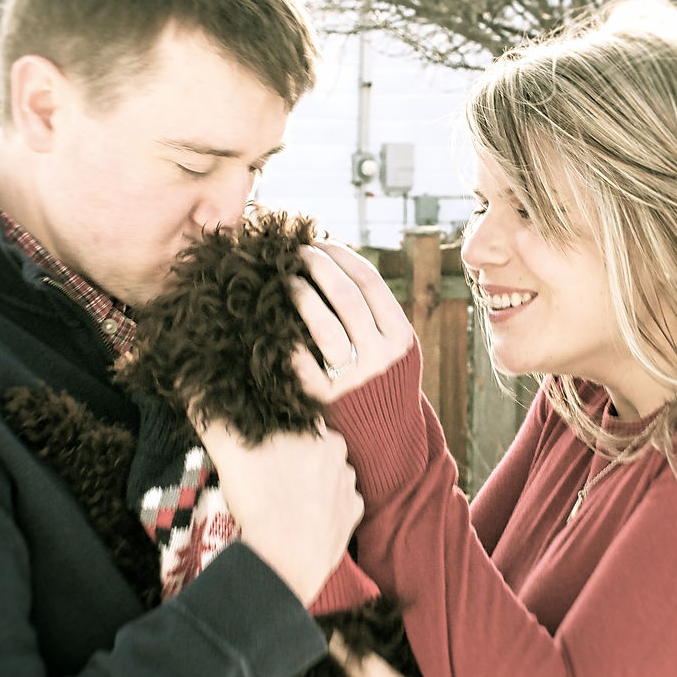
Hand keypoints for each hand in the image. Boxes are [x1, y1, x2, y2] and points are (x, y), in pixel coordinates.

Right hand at [195, 419, 362, 606]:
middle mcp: (340, 455)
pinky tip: (300, 516)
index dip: (276, 429)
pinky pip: (338, 504)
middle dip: (292, 455)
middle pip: (312, 446)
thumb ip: (209, 415)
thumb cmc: (258, 501)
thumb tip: (186, 381)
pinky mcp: (352, 516)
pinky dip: (321, 508)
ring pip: (326, 474)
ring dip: (308, 481)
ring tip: (280, 497)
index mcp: (316, 431)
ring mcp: (349, 486)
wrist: (283, 561)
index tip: (260, 444)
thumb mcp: (226, 451)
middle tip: (266, 473)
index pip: (296, 418)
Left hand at [288, 241, 414, 402]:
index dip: (341, 256)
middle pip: (347, 297)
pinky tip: (276, 320)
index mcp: (400, 336)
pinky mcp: (327, 398)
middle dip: (318, 266)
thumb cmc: (379, 375)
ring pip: (324, 325)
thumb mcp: (391, 344)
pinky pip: (301, 360)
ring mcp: (355, 378)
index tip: (321, 242)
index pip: (370, 281)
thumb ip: (373, 310)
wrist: (382, 434)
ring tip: (287, 280)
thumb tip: (333, 258)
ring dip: (302, 295)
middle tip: (298, 253)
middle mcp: (381, 356)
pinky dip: (287, 336)